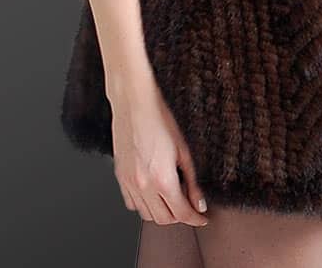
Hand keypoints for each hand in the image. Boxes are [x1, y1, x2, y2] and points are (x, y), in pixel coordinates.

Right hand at [111, 78, 208, 227]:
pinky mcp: (119, 177)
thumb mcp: (183, 149)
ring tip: (172, 198)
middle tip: (189, 205)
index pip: (181, 213)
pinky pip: (131, 204)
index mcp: (162, 179)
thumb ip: (192, 181)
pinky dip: (144, 205)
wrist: (133, 102)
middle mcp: (143, 185)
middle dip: (179, 216)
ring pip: (146, 215)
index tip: (201, 217)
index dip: (195, 218)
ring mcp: (129, 183)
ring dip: (161, 213)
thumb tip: (198, 202)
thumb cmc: (158, 118)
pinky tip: (153, 193)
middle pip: (164, 219)